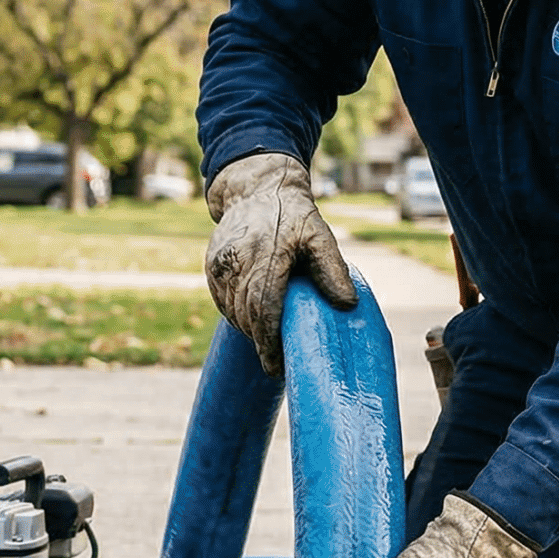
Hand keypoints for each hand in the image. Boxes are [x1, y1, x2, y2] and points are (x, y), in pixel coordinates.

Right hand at [204, 152, 357, 375]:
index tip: (277, 367)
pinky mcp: (211, 268)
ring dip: (251, 331)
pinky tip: (255, 321)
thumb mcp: (319, 236)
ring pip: (233, 313)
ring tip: (270, 342)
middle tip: (279, 361)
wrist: (256, 190)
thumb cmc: (294, 216)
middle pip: (247, 316)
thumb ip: (332, 269)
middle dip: (262, 343)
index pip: (263, 308)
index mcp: (265, 254)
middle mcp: (236, 261)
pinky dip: (239, 316)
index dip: (269, 342)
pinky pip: (224, 303)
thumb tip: (347, 304)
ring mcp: (219, 265)